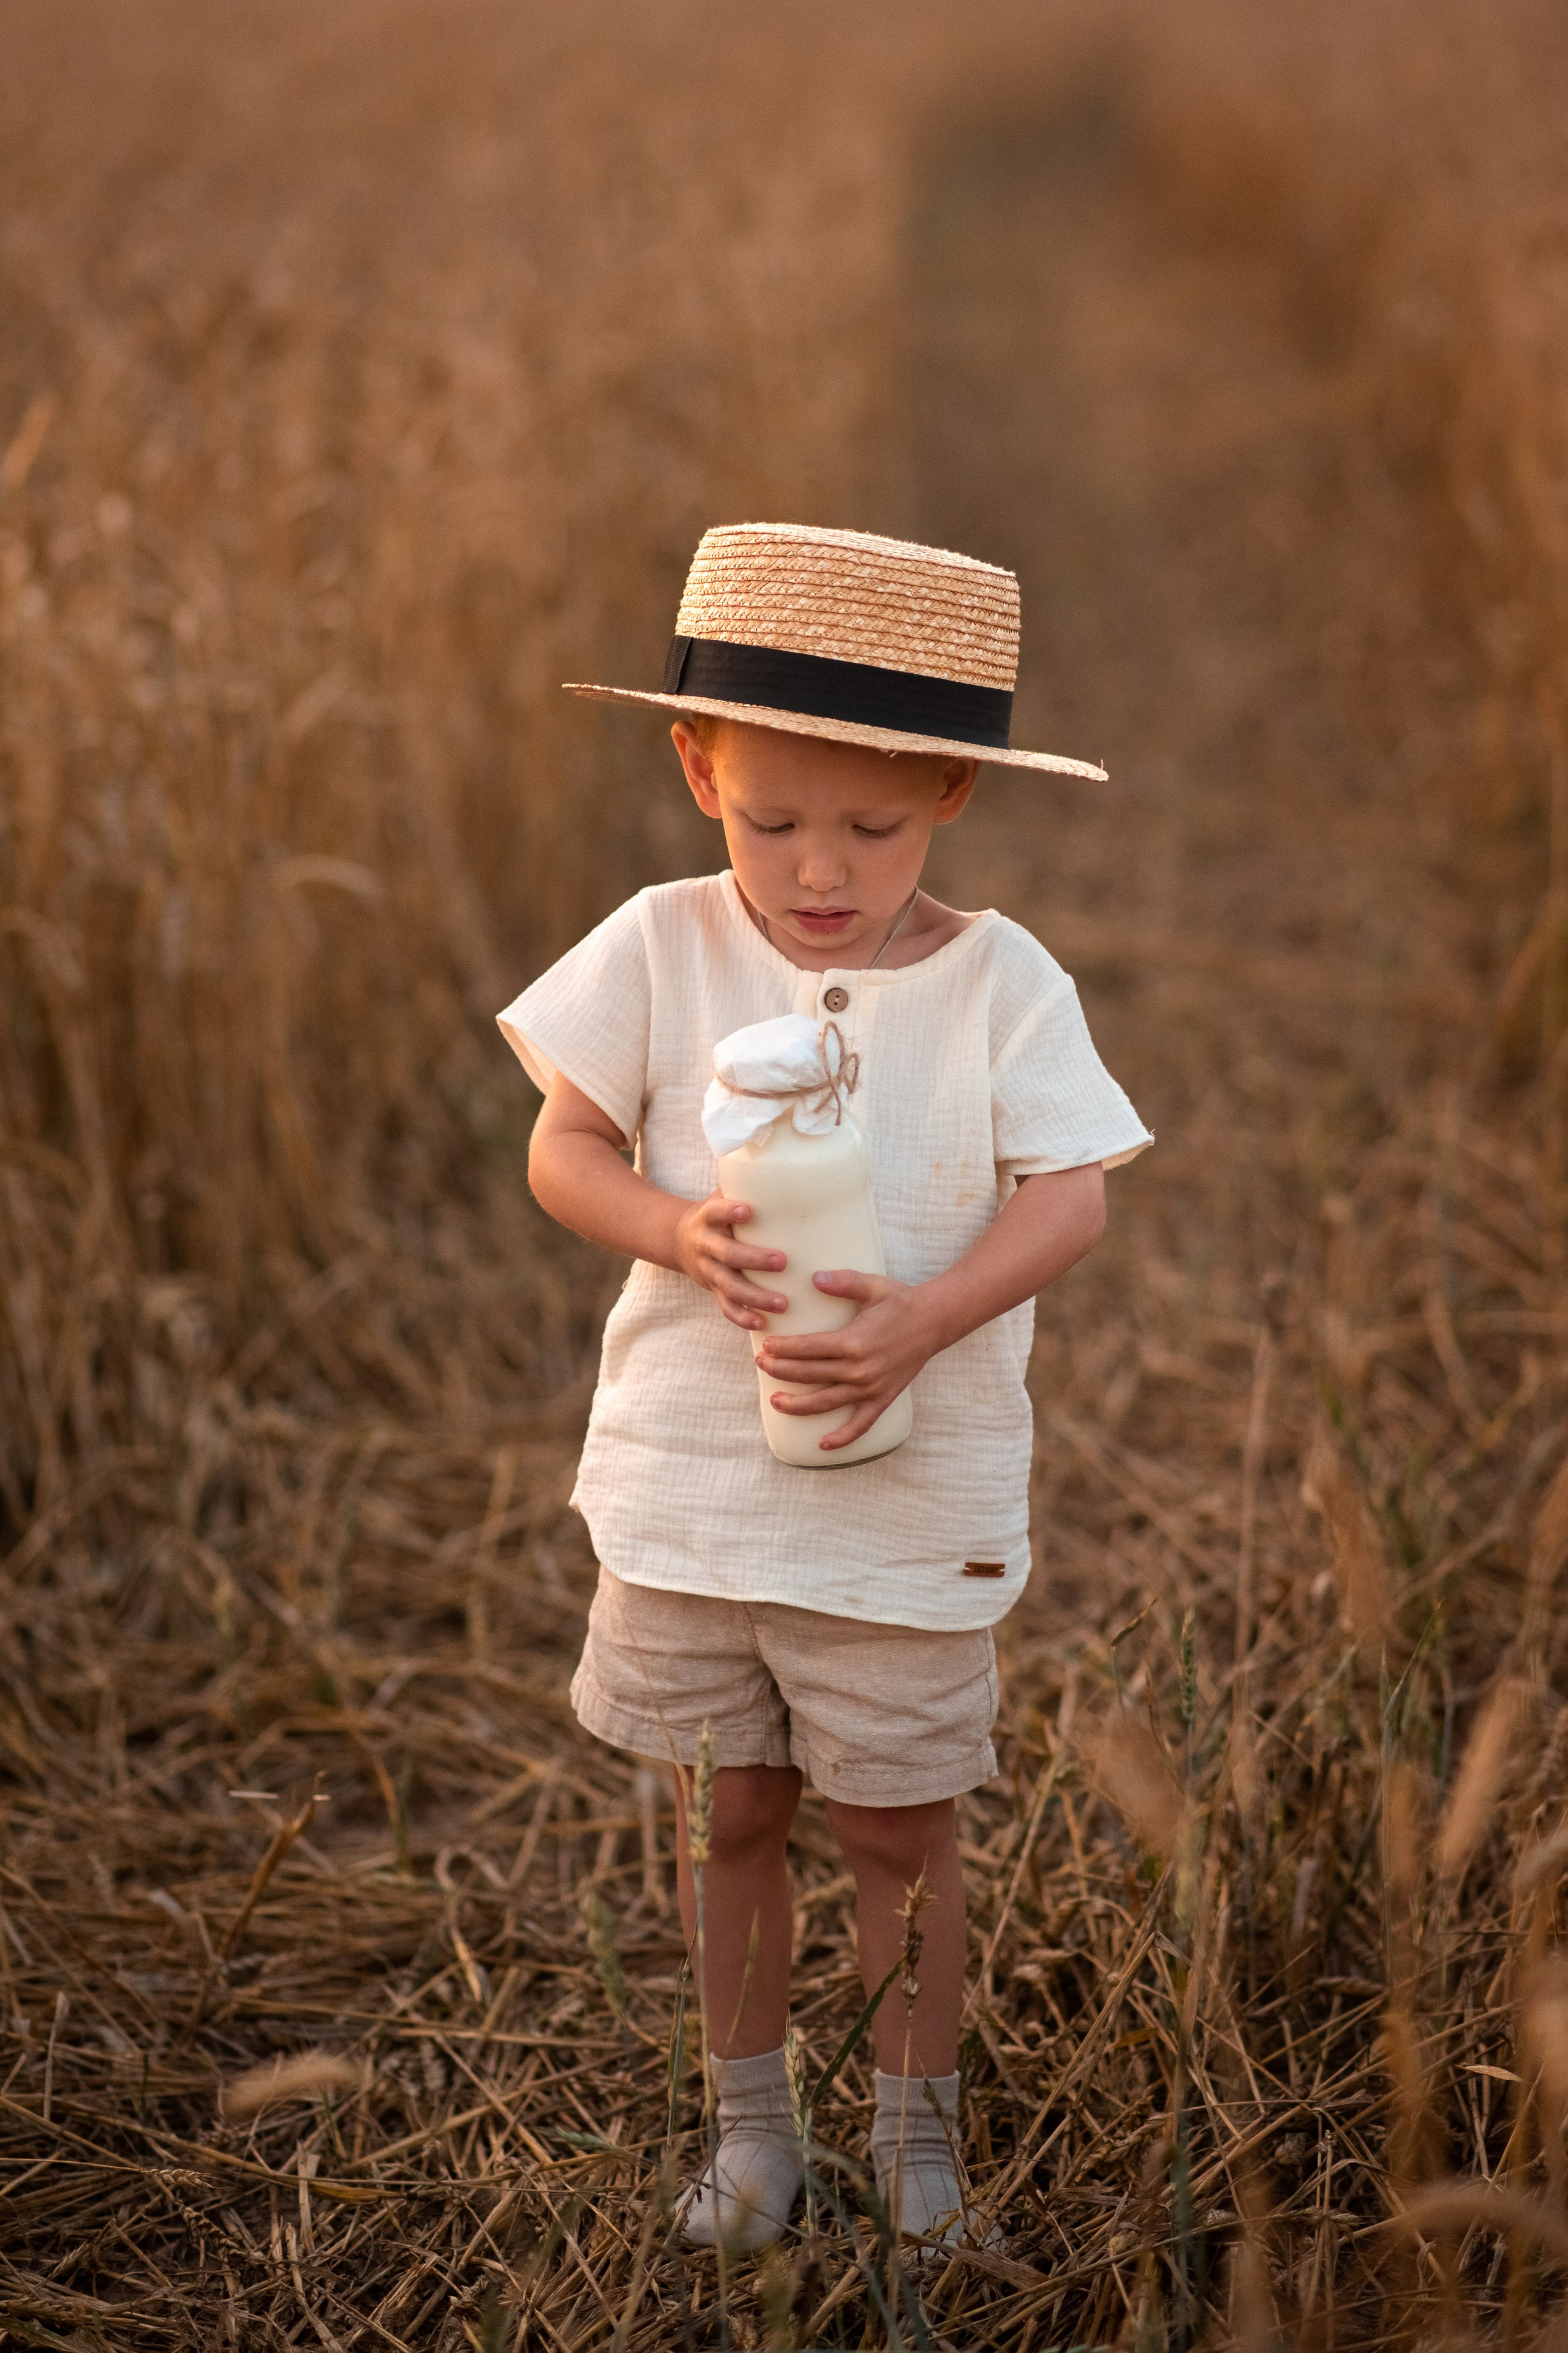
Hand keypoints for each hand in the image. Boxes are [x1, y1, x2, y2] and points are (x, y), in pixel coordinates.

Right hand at [673, 1193, 788, 1329]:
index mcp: (708, 1218)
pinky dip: (742, 1318)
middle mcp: (706, 1245)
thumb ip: (750, 1186)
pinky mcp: (712, 1290)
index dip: (729, 1211)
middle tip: (783, 1262)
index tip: (747, 1211)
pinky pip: (726, 1307)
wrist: (680, 1239)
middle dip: (755, 1260)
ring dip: (755, 1297)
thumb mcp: (722, 1196)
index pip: (716, 1211)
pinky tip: (762, 1324)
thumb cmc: (719, 1214)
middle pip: (728, 1255)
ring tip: (783, 1304)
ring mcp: (708, 1271)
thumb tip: (795, 1169)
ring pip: (729, 1287)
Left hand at [756, 1271, 941, 1450]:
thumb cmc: (901, 1302)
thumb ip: (843, 1282)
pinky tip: (822, 1445)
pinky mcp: (883, 1399)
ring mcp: (872, 1387)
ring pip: (827, 1402)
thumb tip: (814, 1278)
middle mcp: (860, 1369)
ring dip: (799, 1405)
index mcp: (854, 1341)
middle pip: (811, 1374)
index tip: (765, 1347)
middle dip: (781, 1371)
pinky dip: (843, 1438)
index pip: (808, 1349)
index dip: (783, 1349)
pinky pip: (861, 1425)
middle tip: (761, 1366)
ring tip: (775, 1402)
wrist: (935, 1321)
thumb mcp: (872, 1285)